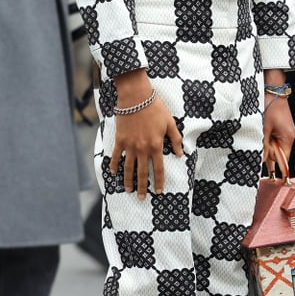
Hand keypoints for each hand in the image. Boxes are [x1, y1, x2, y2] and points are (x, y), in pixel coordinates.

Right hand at [110, 72, 182, 197]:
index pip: (159, 169)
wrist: (136, 98)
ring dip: (128, 180)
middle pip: (142, 172)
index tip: (158, 191)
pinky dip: (114, 165)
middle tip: (141, 197)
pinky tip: (113, 172)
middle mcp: (142, 149)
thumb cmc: (154, 108)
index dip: (159, 181)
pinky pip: (116, 156)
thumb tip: (181, 154)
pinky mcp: (120, 140)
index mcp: (156, 146)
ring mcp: (130, 146)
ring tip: (128, 190)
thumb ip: (176, 139)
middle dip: (142, 187)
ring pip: (129, 168)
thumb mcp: (170, 123)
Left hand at [263, 96, 294, 174]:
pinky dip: (270, 139)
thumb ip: (263, 145)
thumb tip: (262, 159)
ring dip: (269, 145)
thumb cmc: (270, 107)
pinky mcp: (284, 127)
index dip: (276, 165)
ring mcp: (288, 131)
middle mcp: (290, 136)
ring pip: (278, 146)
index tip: (270, 171)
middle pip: (280, 153)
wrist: (274, 92)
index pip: (284, 158)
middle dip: (269, 153)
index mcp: (287, 137)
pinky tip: (265, 135)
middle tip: (260, 146)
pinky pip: (278, 139)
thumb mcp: (264, 128)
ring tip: (262, 136)